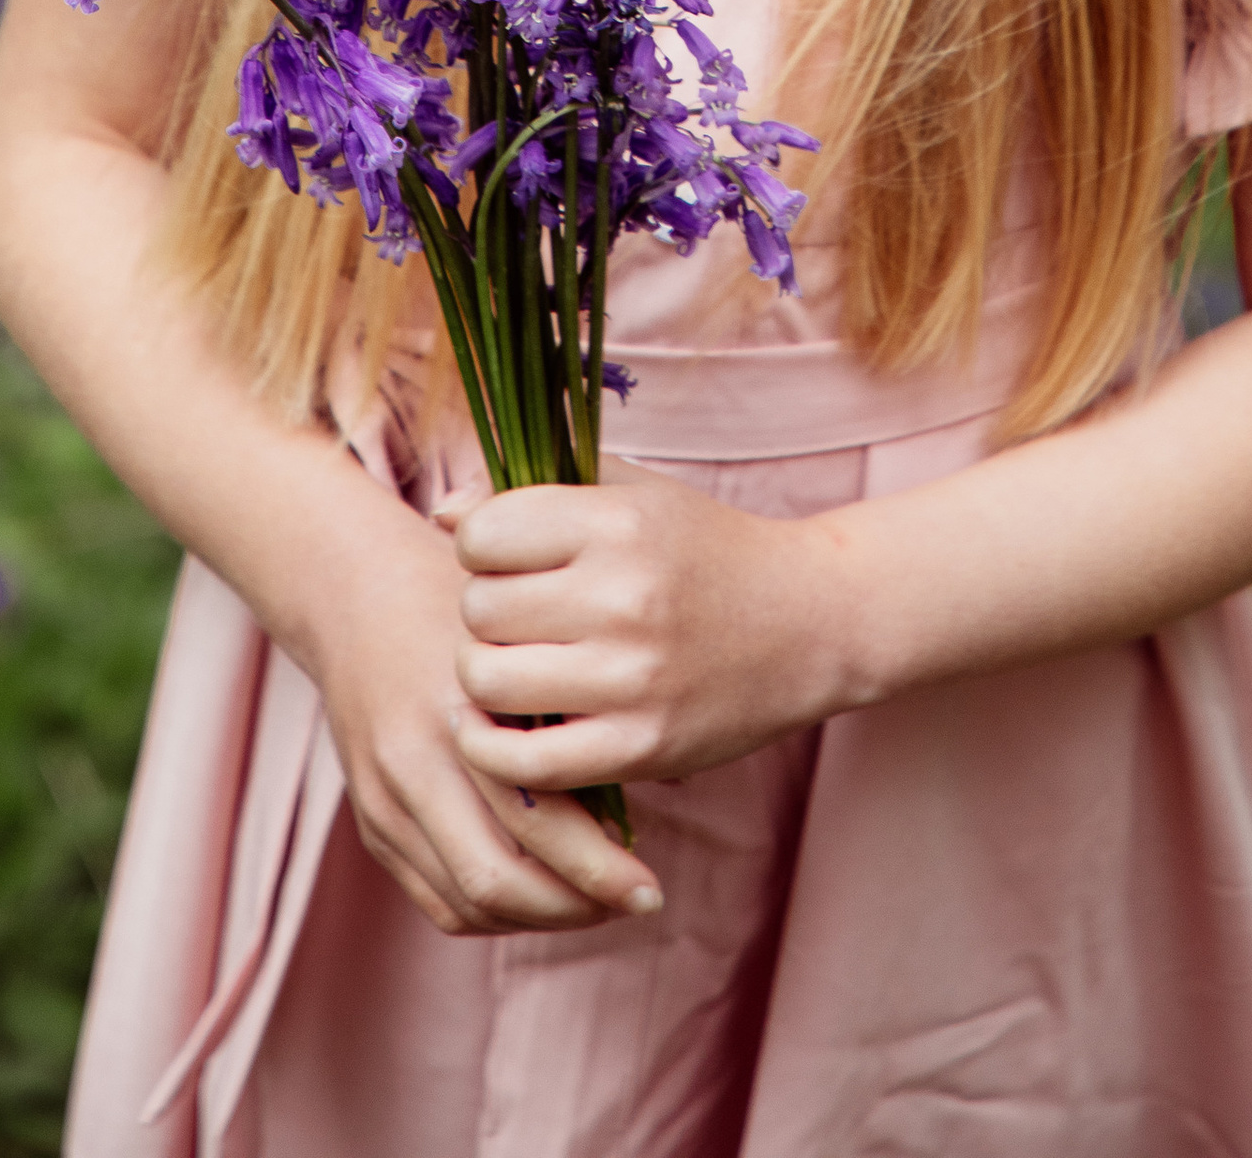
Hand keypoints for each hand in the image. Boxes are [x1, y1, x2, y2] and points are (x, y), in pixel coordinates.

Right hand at [295, 492, 665, 937]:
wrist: (354, 592)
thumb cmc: (458, 604)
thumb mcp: (525, 633)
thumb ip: (582, 705)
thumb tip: (673, 783)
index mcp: (459, 711)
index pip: (535, 821)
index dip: (599, 869)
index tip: (651, 886)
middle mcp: (414, 763)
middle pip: (496, 880)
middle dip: (573, 908)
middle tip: (633, 901)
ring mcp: (384, 799)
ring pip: (465, 903)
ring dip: (536, 918)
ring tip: (595, 902)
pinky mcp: (371, 821)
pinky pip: (436, 898)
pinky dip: (493, 912)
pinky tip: (539, 894)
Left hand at [449, 469, 847, 798]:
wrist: (809, 623)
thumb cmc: (706, 550)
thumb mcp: (634, 496)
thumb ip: (537, 491)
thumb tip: (443, 512)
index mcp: (617, 523)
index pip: (482, 534)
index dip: (482, 546)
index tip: (512, 559)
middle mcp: (622, 597)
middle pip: (479, 610)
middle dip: (485, 613)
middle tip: (520, 619)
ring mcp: (631, 678)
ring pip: (486, 682)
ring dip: (487, 678)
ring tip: (520, 666)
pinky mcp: (639, 746)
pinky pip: (523, 760)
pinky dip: (497, 749)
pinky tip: (513, 726)